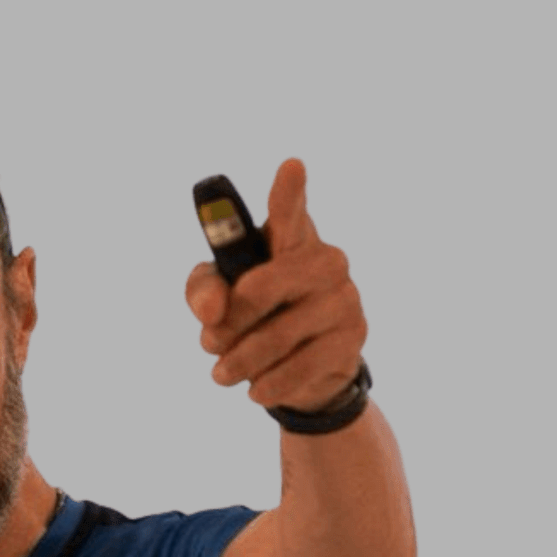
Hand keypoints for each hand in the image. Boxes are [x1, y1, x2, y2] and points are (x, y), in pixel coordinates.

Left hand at [185, 159, 366, 411]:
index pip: (290, 212)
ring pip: (278, 333)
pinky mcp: (352, 337)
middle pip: (262, 286)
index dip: (288, 193)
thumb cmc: (254, 318)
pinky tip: (256, 389)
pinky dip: (268, 382)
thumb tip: (211, 311)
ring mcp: (344, 297)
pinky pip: (300, 365)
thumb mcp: (217, 299)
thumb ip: (203, 291)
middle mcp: (325, 260)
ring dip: (240, 359)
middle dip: (228, 321)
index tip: (290, 167)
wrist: (301, 373)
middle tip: (208, 343)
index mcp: (291, 239)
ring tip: (221, 373)